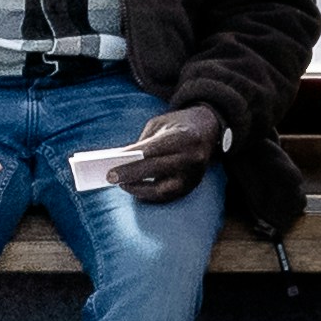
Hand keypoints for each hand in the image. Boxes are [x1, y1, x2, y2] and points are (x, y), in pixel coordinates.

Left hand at [113, 102, 231, 201]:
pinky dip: (149, 195)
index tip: (110, 166)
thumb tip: (122, 162)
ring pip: (163, 189)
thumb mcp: (161, 125)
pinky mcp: (192, 186)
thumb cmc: (178, 125)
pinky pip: (167, 196)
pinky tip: (135, 188)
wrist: (210, 129)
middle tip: (110, 178)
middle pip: (157, 170)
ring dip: (139, 189)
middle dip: (131, 175)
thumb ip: (143, 143)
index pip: (154, 151)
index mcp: (185, 137)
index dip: (131, 160)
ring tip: (122, 184)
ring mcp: (194, 174)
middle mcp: (192, 157)